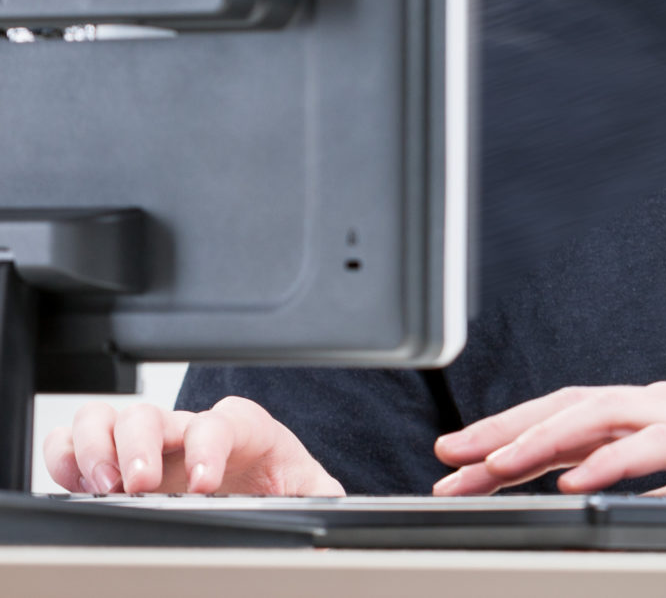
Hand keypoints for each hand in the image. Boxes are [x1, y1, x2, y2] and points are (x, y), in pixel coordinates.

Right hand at [42, 396, 342, 496]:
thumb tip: (336, 513)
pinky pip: (76, 440)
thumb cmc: (272, 475)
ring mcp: (147, 442)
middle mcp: (187, 429)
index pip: (219, 422)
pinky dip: (65, 454)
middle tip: (140, 485)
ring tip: (103, 485)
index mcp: (239, 430)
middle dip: (141, 446)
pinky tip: (73, 481)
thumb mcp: (306, 486)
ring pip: (110, 418)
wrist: (253, 476)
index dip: (207, 446)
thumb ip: (321, 494)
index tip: (204, 484)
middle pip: (153, 414)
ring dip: (97, 447)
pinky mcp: (113, 461)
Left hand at [432, 382, 665, 495]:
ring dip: (542, 437)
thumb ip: (629, 495)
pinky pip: (650, 446)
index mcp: (643, 418)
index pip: (564, 419)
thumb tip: (579, 516)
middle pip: (570, 407)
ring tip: (496, 465)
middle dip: (506, 429)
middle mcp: (656, 408)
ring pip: (602, 414)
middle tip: (452, 456)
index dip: (508, 436)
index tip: (459, 462)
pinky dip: (608, 461)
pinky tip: (571, 482)